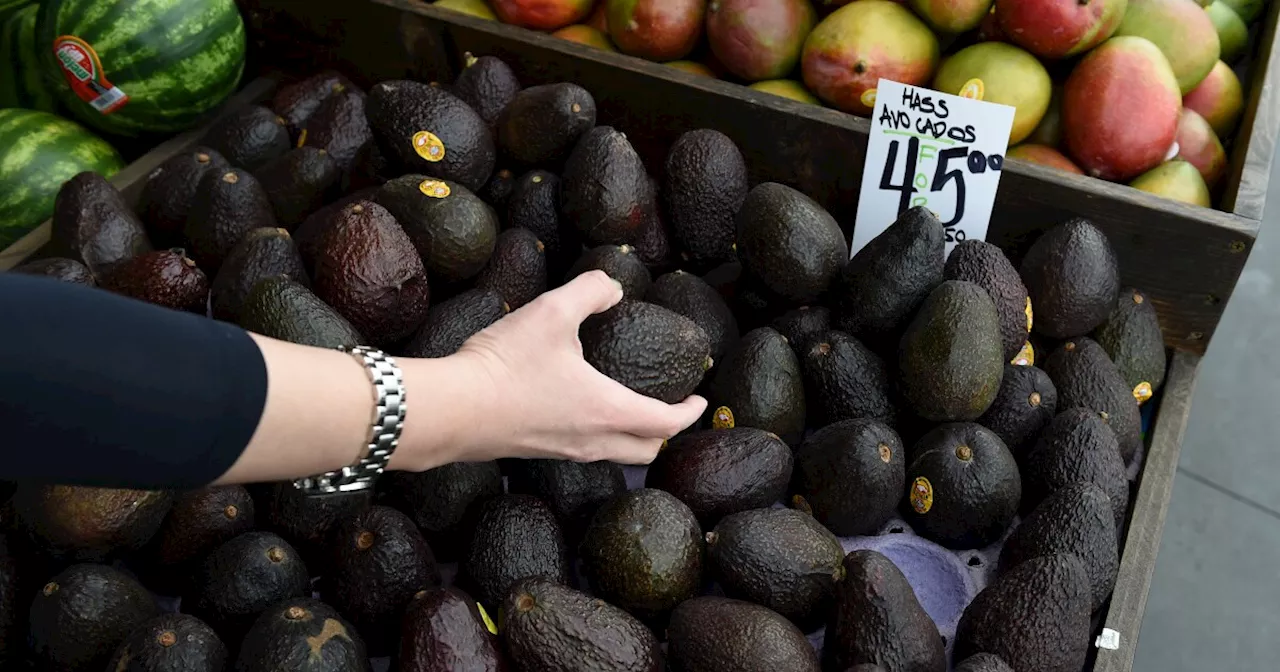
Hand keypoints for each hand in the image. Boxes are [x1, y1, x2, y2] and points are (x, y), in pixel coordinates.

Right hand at [441, 270, 705, 464]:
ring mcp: (563, 451)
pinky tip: (581, 412)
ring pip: (614, 454)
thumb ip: (591, 291)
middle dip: (666, 432)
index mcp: (608, 411)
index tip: (701, 399)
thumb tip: (613, 288)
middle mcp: (592, 440)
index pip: (666, 423)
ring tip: (631, 410)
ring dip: (633, 437)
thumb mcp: (553, 312)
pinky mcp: (536, 451)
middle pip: (646, 450)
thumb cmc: (506, 364)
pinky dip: (600, 438)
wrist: (452, 409)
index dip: (690, 412)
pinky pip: (583, 451)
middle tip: (672, 409)